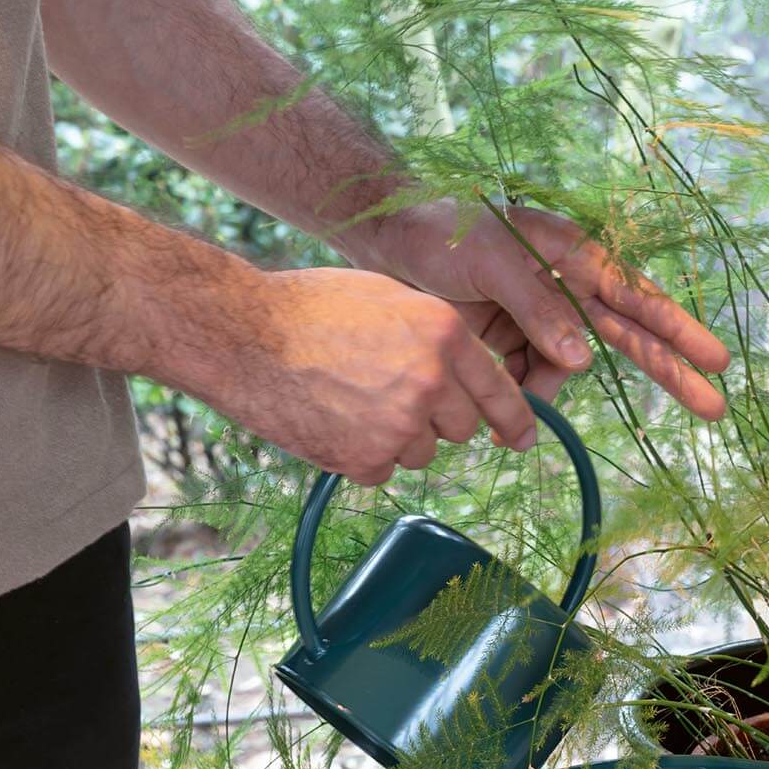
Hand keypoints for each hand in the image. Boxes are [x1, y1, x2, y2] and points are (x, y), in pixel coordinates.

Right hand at [208, 266, 537, 484]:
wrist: (243, 334)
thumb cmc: (310, 307)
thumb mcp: (388, 297)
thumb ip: (434, 335)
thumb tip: (464, 374)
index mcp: (444, 333)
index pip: (499, 389)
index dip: (515, 419)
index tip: (524, 439)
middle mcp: (431, 381)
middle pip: (462, 427)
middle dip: (436, 419)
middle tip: (390, 396)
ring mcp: (399, 424)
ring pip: (422, 452)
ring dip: (397, 439)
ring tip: (350, 401)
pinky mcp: (365, 459)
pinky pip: (382, 471)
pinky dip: (361, 457)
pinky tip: (332, 422)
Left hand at [347, 198, 730, 420]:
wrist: (385, 240)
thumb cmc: (440, 233)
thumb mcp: (490, 263)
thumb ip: (539, 309)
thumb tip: (585, 361)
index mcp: (572, 254)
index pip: (636, 297)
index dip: (677, 332)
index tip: (716, 360)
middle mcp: (566, 286)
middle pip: (628, 336)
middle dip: (669, 372)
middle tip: (717, 410)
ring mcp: (540, 316)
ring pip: (563, 371)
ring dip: (540, 393)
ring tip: (500, 399)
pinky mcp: (511, 340)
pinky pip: (527, 379)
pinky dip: (514, 395)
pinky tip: (493, 409)